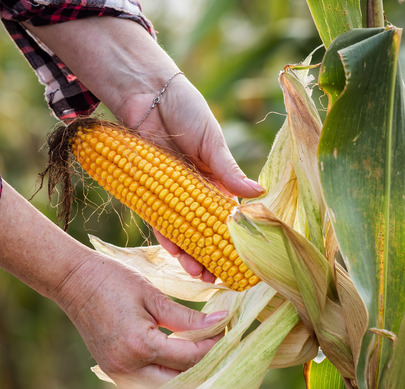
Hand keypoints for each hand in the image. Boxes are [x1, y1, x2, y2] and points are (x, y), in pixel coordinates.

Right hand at [0, 182, 225, 388]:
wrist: (73, 282)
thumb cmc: (112, 281)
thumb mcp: (153, 295)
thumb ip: (187, 318)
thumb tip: (221, 323)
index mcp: (139, 345)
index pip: (189, 357)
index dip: (214, 346)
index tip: (231, 333)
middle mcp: (128, 368)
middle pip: (180, 384)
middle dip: (206, 370)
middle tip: (226, 352)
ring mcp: (119, 374)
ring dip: (188, 379)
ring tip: (209, 359)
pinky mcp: (115, 373)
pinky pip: (149, 386)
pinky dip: (169, 379)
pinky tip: (184, 364)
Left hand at [112, 74, 264, 282]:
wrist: (146, 94)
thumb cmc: (184, 109)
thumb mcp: (211, 140)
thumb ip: (228, 169)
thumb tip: (257, 193)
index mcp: (215, 178)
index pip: (227, 215)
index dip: (234, 238)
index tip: (242, 259)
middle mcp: (194, 190)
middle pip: (204, 229)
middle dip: (211, 255)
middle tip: (217, 277)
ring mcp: (171, 192)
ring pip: (182, 231)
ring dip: (189, 254)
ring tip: (197, 273)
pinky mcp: (148, 190)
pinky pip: (158, 220)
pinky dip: (166, 237)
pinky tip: (175, 254)